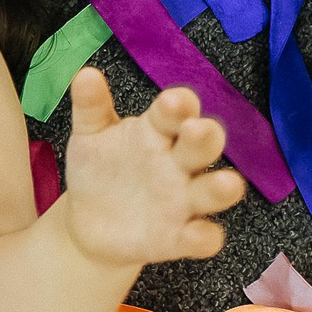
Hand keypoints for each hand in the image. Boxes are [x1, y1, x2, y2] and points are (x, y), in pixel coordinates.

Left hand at [53, 69, 245, 266]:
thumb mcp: (90, 135)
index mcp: (157, 131)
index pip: (176, 111)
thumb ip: (91, 106)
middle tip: (196, 130)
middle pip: (203, 145)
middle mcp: (178, 163)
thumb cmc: (98, 169)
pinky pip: (203, 237)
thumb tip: (85, 73)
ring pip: (214, 190)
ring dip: (222, 187)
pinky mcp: (178, 237)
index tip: (173, 102)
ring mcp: (182, 200)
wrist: (87, 221)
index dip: (179, 106)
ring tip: (226, 184)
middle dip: (205, 137)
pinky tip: (197, 235)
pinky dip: (205, 237)